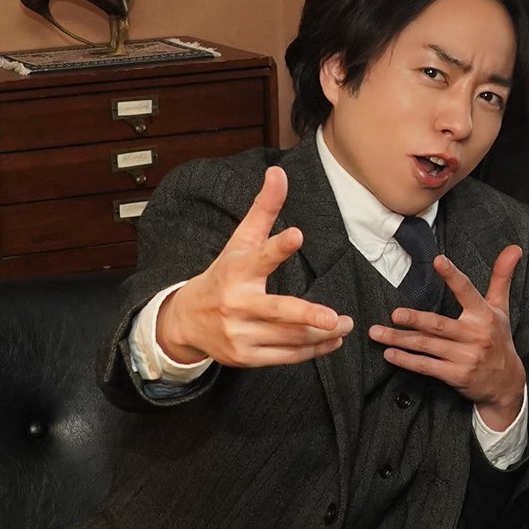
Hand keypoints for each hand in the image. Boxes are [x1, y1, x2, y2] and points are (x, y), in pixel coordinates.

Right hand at [155, 167, 352, 366]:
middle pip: (278, 311)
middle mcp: (237, 304)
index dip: (279, 246)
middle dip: (307, 316)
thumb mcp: (240, 242)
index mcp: (237, 271)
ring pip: (289, 338)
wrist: (185, 321)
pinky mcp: (245, 357)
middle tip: (335, 318)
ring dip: (321, 334)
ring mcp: (240, 334)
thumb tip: (278, 171)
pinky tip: (331, 341)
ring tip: (344, 325)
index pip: (260, 256)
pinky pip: (285, 356)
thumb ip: (263, 210)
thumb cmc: (222, 275)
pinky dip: (311, 350)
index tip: (297, 235)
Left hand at [368, 246, 525, 430]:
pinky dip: (407, 361)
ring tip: (377, 333)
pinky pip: (427, 366)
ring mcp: (465, 357)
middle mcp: (475, 335)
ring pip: (428, 346)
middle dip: (415, 319)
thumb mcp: (502, 308)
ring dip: (400, 340)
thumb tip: (514, 247)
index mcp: (484, 315)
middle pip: (439, 325)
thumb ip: (502, 277)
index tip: (438, 260)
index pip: (467, 291)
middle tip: (394, 314)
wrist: (506, 382)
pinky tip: (390, 354)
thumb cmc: (499, 339)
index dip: (453, 276)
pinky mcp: (456, 375)